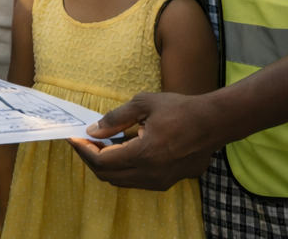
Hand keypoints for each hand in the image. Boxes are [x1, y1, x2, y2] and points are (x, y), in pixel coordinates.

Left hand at [68, 90, 218, 190]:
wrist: (214, 123)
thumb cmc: (180, 109)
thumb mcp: (143, 104)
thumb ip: (115, 118)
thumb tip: (92, 131)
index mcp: (144, 154)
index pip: (102, 161)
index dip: (83, 150)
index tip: (73, 137)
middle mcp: (151, 174)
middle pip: (108, 176)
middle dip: (91, 158)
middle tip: (84, 141)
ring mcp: (160, 181)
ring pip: (121, 181)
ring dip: (106, 165)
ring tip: (100, 144)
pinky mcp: (168, 182)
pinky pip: (136, 180)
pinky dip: (122, 168)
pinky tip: (120, 150)